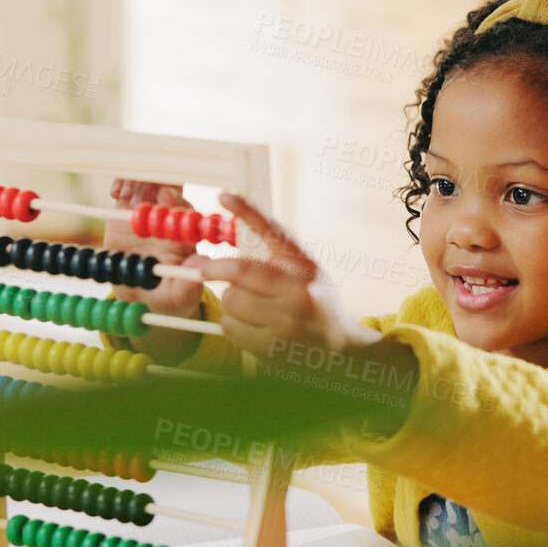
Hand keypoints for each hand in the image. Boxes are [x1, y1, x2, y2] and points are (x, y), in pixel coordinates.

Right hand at [106, 180, 208, 362]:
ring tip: (124, 196)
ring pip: (149, 182)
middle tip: (139, 193)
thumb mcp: (178, 298)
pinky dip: (123, 183)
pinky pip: (128, 187)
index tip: (164, 197)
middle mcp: (171, 218)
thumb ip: (188, 284)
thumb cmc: (167, 298)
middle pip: (171, 186)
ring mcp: (150, 210)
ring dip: (137, 182)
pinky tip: (116, 193)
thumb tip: (202, 262)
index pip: (189, 210)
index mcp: (188, 235)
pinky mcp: (127, 209)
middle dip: (156, 183)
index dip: (178, 200)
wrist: (139, 297)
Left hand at [202, 192, 379, 362]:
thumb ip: (281, 256)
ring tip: (246, 306)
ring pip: (230, 300)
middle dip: (215, 269)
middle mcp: (298, 292)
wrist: (341, 350)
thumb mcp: (309, 274)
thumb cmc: (318, 305)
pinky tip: (249, 326)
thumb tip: (241, 226)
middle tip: (206, 269)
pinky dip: (232, 324)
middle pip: (239, 270)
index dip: (247, 211)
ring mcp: (285, 321)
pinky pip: (230, 327)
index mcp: (306, 267)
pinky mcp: (272, 346)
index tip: (224, 195)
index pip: (274, 231)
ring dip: (229, 301)